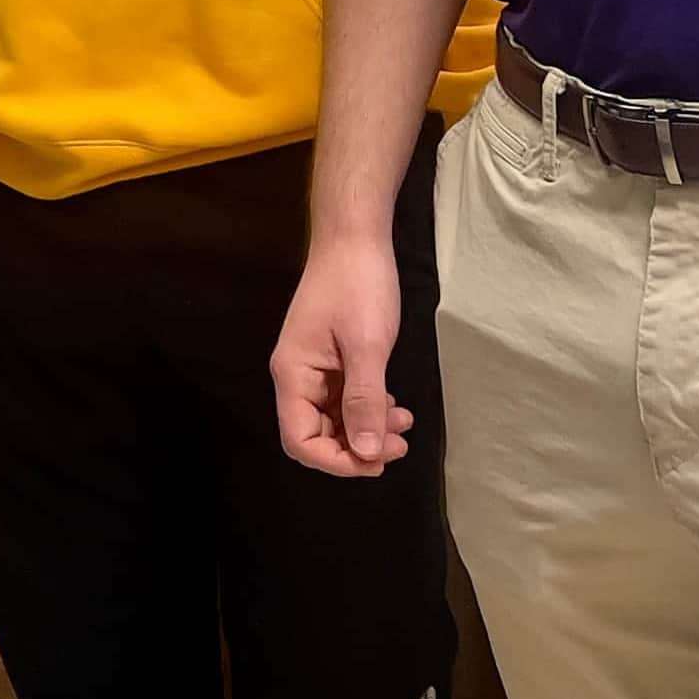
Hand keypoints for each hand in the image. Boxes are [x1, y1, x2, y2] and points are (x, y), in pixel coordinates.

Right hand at [271, 231, 415, 479]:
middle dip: (356, 448)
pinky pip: (346, 400)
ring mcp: (316, 368)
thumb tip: (367, 453)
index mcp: (294, 374)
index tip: (375, 461)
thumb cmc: (358, 285)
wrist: (355, 237)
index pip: (300, 440)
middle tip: (399, 446)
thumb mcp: (367, 346)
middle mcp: (298, 376)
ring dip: (367, 430)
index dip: (335, 460)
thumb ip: (365, 401)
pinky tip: (396, 407)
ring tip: (405, 425)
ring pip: (335, 420)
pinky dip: (370, 409)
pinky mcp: (333, 360)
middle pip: (316, 435)